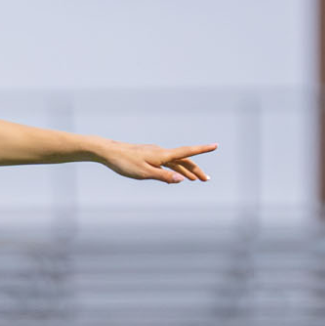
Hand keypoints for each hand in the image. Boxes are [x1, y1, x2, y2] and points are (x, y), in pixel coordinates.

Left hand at [98, 141, 215, 183]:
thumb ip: (164, 177)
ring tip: (195, 179)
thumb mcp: (145, 173)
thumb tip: (182, 179)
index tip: (215, 145)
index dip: (202, 149)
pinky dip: (174, 169)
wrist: (108, 152)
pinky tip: (175, 176)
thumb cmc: (125, 163)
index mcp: (162, 155)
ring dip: (186, 170)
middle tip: (206, 179)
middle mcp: (161, 152)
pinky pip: (166, 162)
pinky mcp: (148, 156)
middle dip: (196, 169)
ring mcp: (155, 153)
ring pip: (175, 162)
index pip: (187, 152)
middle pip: (183, 160)